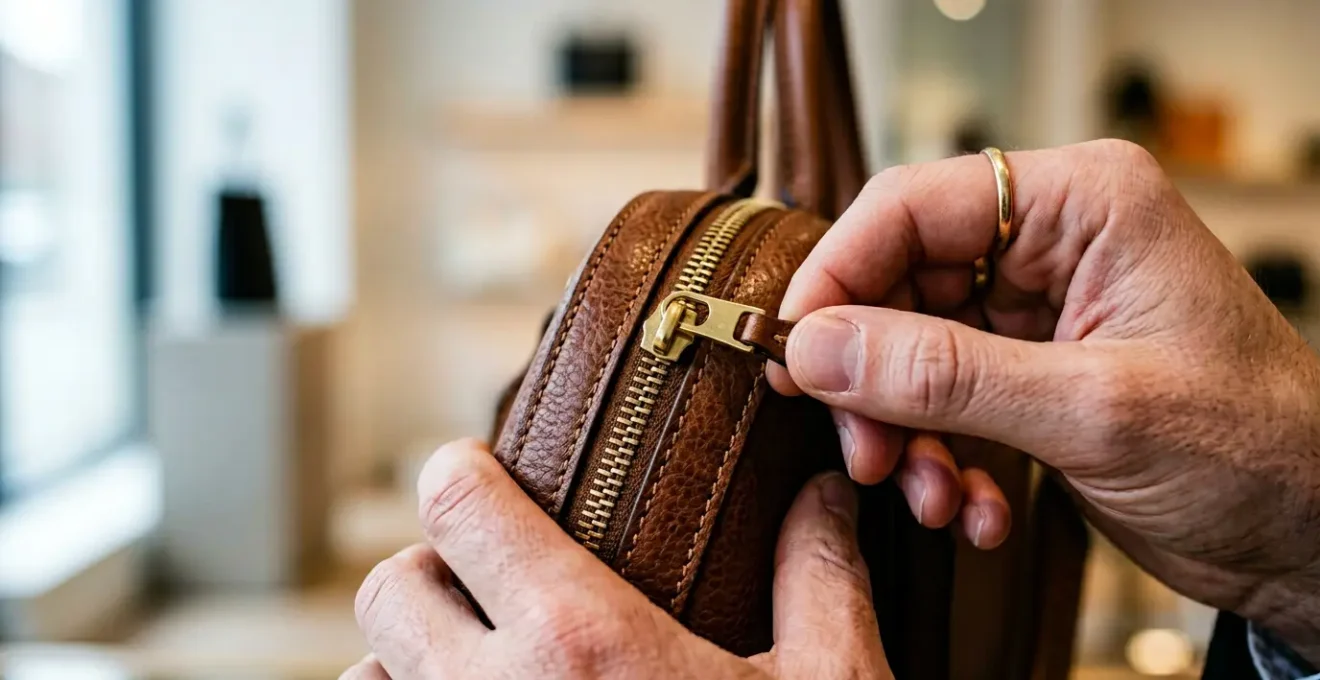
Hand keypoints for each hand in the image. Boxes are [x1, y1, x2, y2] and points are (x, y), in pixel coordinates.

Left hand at [342, 438, 891, 679]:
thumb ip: (818, 576)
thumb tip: (825, 494)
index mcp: (580, 640)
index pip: (455, 504)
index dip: (459, 469)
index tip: (479, 469)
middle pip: (389, 587)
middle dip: (432, 568)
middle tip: (488, 578)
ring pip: (367, 679)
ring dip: (411, 659)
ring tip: (479, 664)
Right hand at [768, 139, 1319, 662]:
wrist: (1316, 540)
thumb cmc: (1257, 452)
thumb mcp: (1089, 410)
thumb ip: (943, 374)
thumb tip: (816, 347)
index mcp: (1082, 204)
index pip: (910, 208)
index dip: (838, 277)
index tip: (797, 355)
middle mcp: (1052, 243)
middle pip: (898, 284)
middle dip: (874, 379)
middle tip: (864, 450)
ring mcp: (1038, 311)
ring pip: (909, 351)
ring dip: (905, 432)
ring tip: (930, 495)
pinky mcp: (1031, 372)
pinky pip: (943, 400)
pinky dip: (942, 459)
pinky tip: (976, 510)